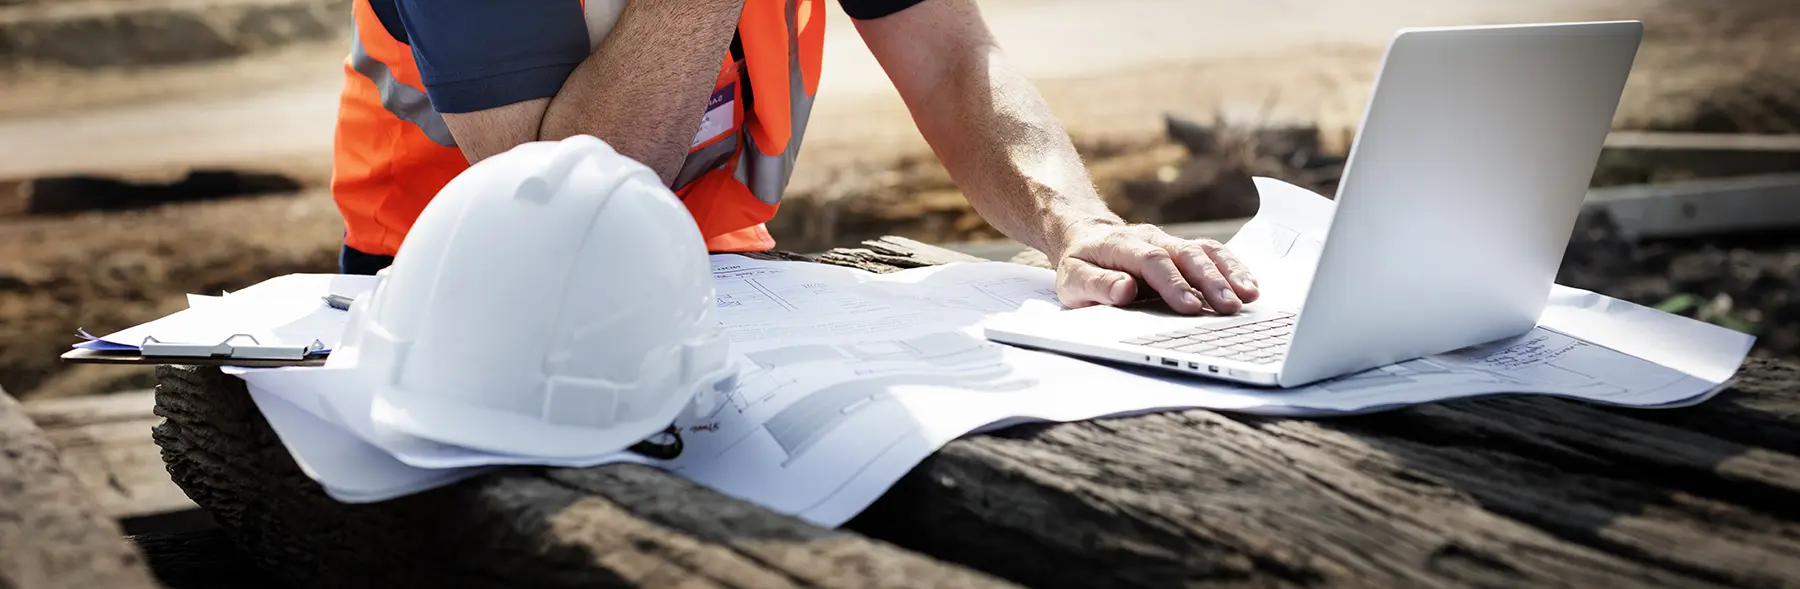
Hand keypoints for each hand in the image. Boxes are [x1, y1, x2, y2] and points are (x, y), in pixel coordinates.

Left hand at [1053, 220, 1259, 314]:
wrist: (1087, 235)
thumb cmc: (1081, 264)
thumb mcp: (1072, 279)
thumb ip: (1096, 286)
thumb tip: (1125, 291)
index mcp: (1121, 246)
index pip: (1152, 261)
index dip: (1172, 283)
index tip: (1189, 307)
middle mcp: (1152, 239)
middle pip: (1187, 255)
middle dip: (1211, 281)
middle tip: (1229, 307)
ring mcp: (1171, 242)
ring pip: (1206, 251)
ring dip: (1229, 273)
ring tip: (1249, 296)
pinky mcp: (1184, 249)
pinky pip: (1213, 254)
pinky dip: (1234, 269)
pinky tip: (1250, 286)